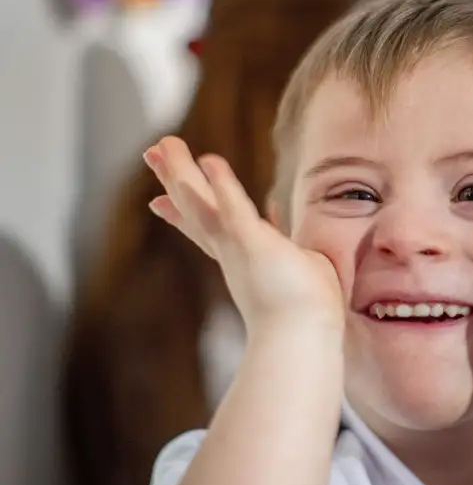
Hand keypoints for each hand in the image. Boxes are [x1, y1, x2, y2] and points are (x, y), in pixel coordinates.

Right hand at [143, 137, 343, 332]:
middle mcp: (232, 253)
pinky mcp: (254, 246)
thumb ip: (282, 241)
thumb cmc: (308, 312)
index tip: (158, 200)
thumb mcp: (296, 264)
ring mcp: (239, 249)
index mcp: (242, 259)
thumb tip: (279, 218)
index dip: (184, 212)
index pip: (208, 228)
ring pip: (203, 204)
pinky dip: (222, 186)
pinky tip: (208, 160)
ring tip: (163, 144)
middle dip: (174, 179)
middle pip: (195, 209)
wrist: (307, 340)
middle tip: (153, 152)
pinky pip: (235, 210)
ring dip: (183, 173)